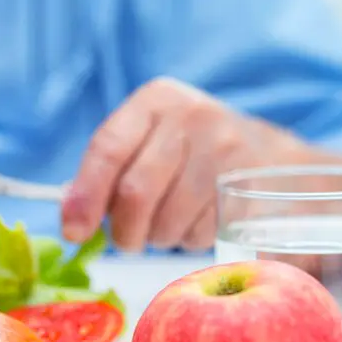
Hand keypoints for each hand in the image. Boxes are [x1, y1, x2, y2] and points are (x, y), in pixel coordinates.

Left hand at [60, 78, 309, 252]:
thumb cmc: (188, 151)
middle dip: (122, 230)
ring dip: (155, 239)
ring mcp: (227, 150)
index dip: (85, 196)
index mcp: (156, 100)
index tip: (72, 232)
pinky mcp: (250, 188)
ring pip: (166, 220)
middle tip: (125, 240)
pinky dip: (186, 242)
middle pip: (136, 193)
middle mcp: (192, 116)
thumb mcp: (148, 140)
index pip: (108, 149)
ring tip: (164, 226)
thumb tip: (71, 219)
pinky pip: (199, 234)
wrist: (269, 156)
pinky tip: (194, 222)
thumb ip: (107, 170)